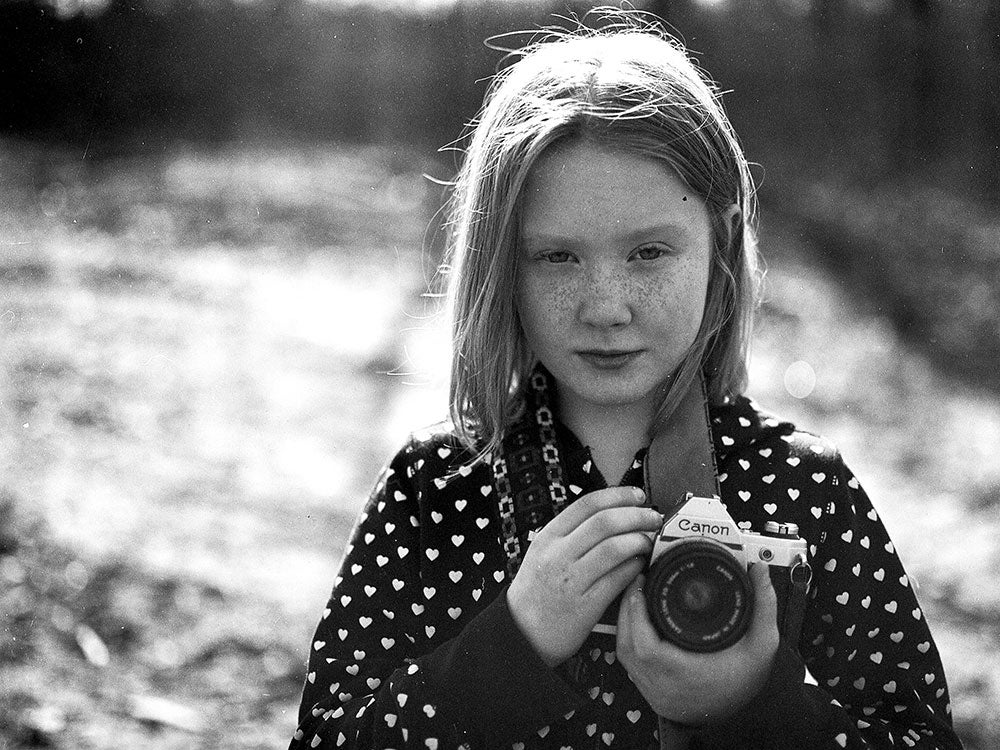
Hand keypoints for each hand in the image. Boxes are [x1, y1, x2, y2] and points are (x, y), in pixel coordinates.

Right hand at [506, 486, 662, 666]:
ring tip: (648, 541)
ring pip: (614, 549)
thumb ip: (570, 533)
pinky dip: (634, 568)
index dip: (618, 496)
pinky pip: (617, 580)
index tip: (637, 496)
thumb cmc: (536, 590)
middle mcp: (559, 555)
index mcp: (549, 537)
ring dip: (639, 540)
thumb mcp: (542, 552)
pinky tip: (640, 564)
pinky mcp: (585, 606)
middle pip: (605, 522)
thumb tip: (611, 513)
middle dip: (636, 516)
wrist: (522, 632)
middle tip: (652, 518)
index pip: (587, 504)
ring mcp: (572, 580)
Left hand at [616, 563, 779, 724]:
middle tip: (637, 584)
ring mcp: (654, 690)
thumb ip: (764, 607)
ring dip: (625, 623)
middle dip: (628, 610)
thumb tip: (759, 571)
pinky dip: (628, 639)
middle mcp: (664, 684)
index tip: (642, 587)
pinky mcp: (650, 692)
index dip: (637, 614)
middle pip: (627, 645)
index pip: (646, 646)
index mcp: (685, 672)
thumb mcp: (761, 645)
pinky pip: (628, 664)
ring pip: (624, 654)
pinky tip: (636, 622)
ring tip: (635, 598)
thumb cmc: (746, 682)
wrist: (741, 718)